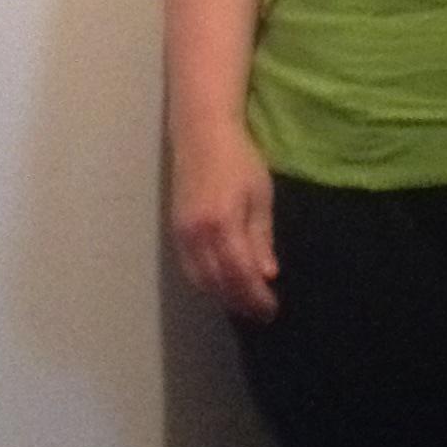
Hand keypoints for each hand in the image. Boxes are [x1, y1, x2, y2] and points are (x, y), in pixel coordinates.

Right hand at [170, 123, 279, 319]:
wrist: (201, 133)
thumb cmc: (239, 159)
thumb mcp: (260, 196)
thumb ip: (261, 238)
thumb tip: (267, 274)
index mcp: (223, 223)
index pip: (241, 274)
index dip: (256, 297)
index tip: (272, 308)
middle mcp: (197, 234)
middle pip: (219, 283)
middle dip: (241, 302)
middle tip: (262, 312)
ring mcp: (182, 234)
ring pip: (201, 280)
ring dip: (223, 297)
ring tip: (245, 304)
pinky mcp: (175, 231)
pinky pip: (189, 269)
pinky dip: (207, 284)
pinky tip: (223, 286)